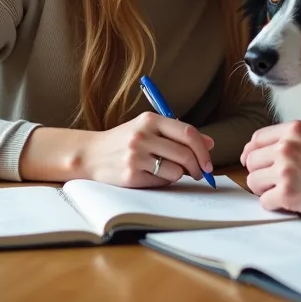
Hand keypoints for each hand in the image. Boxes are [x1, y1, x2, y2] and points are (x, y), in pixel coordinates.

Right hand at [82, 112, 214, 187]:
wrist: (90, 154)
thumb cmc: (124, 141)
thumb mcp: (148, 129)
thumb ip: (178, 134)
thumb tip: (210, 142)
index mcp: (150, 120)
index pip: (188, 133)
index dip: (203, 149)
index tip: (208, 161)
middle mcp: (143, 136)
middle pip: (185, 154)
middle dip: (198, 167)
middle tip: (200, 173)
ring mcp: (136, 156)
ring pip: (176, 171)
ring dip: (179, 174)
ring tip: (168, 171)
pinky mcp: (131, 175)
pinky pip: (161, 181)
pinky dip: (163, 181)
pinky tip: (151, 175)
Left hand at [241, 121, 300, 219]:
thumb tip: (288, 142)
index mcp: (295, 131)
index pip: (257, 139)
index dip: (252, 152)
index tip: (253, 161)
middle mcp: (286, 147)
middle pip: (251, 161)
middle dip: (260, 173)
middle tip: (272, 182)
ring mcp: (284, 171)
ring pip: (253, 182)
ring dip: (264, 190)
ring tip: (281, 193)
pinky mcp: (287, 194)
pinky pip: (264, 202)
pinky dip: (274, 205)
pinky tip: (288, 204)